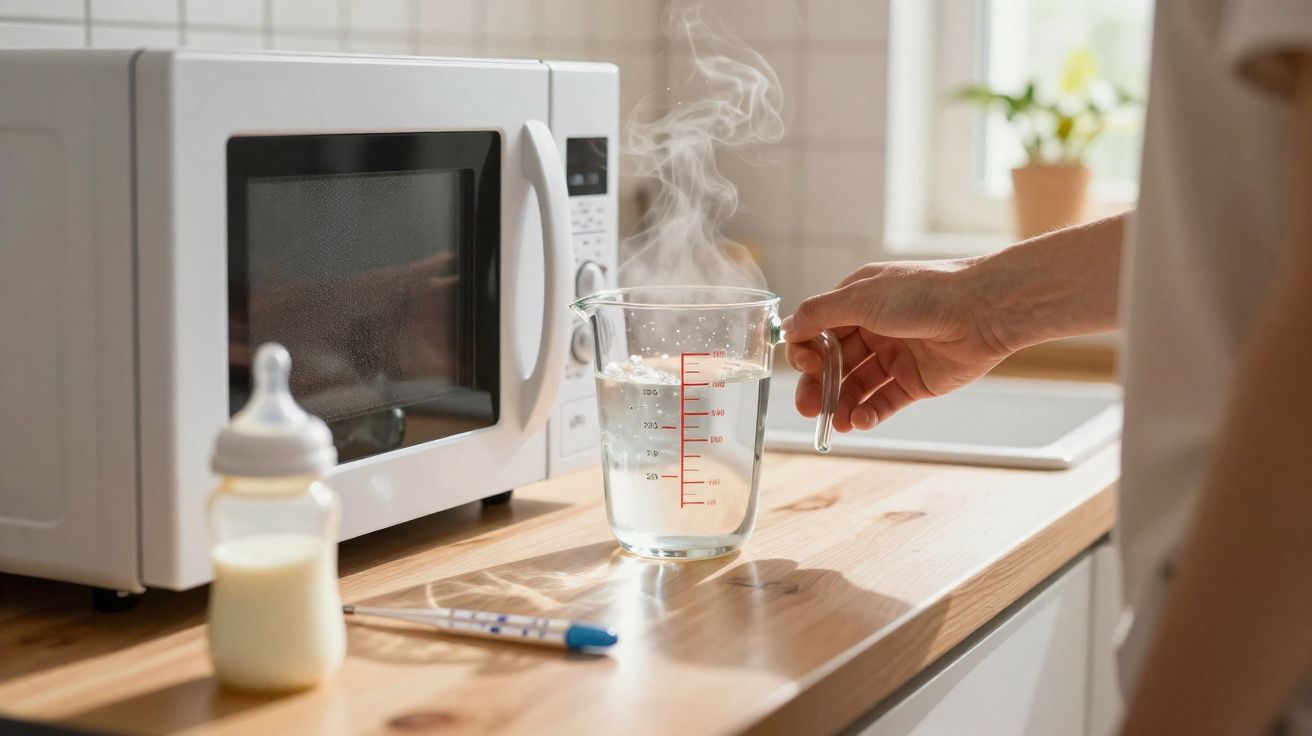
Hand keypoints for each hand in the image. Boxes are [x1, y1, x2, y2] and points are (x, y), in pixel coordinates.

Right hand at [783, 259, 1014, 431]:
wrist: (984, 311)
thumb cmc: (924, 294)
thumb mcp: (862, 297)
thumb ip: (820, 314)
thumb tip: (787, 328)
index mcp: (858, 302)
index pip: (818, 332)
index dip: (806, 352)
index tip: (805, 366)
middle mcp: (874, 328)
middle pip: (834, 364)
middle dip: (818, 386)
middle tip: (807, 408)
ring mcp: (895, 356)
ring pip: (857, 386)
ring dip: (841, 404)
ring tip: (834, 422)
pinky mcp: (916, 382)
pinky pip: (884, 402)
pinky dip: (868, 413)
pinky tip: (859, 422)